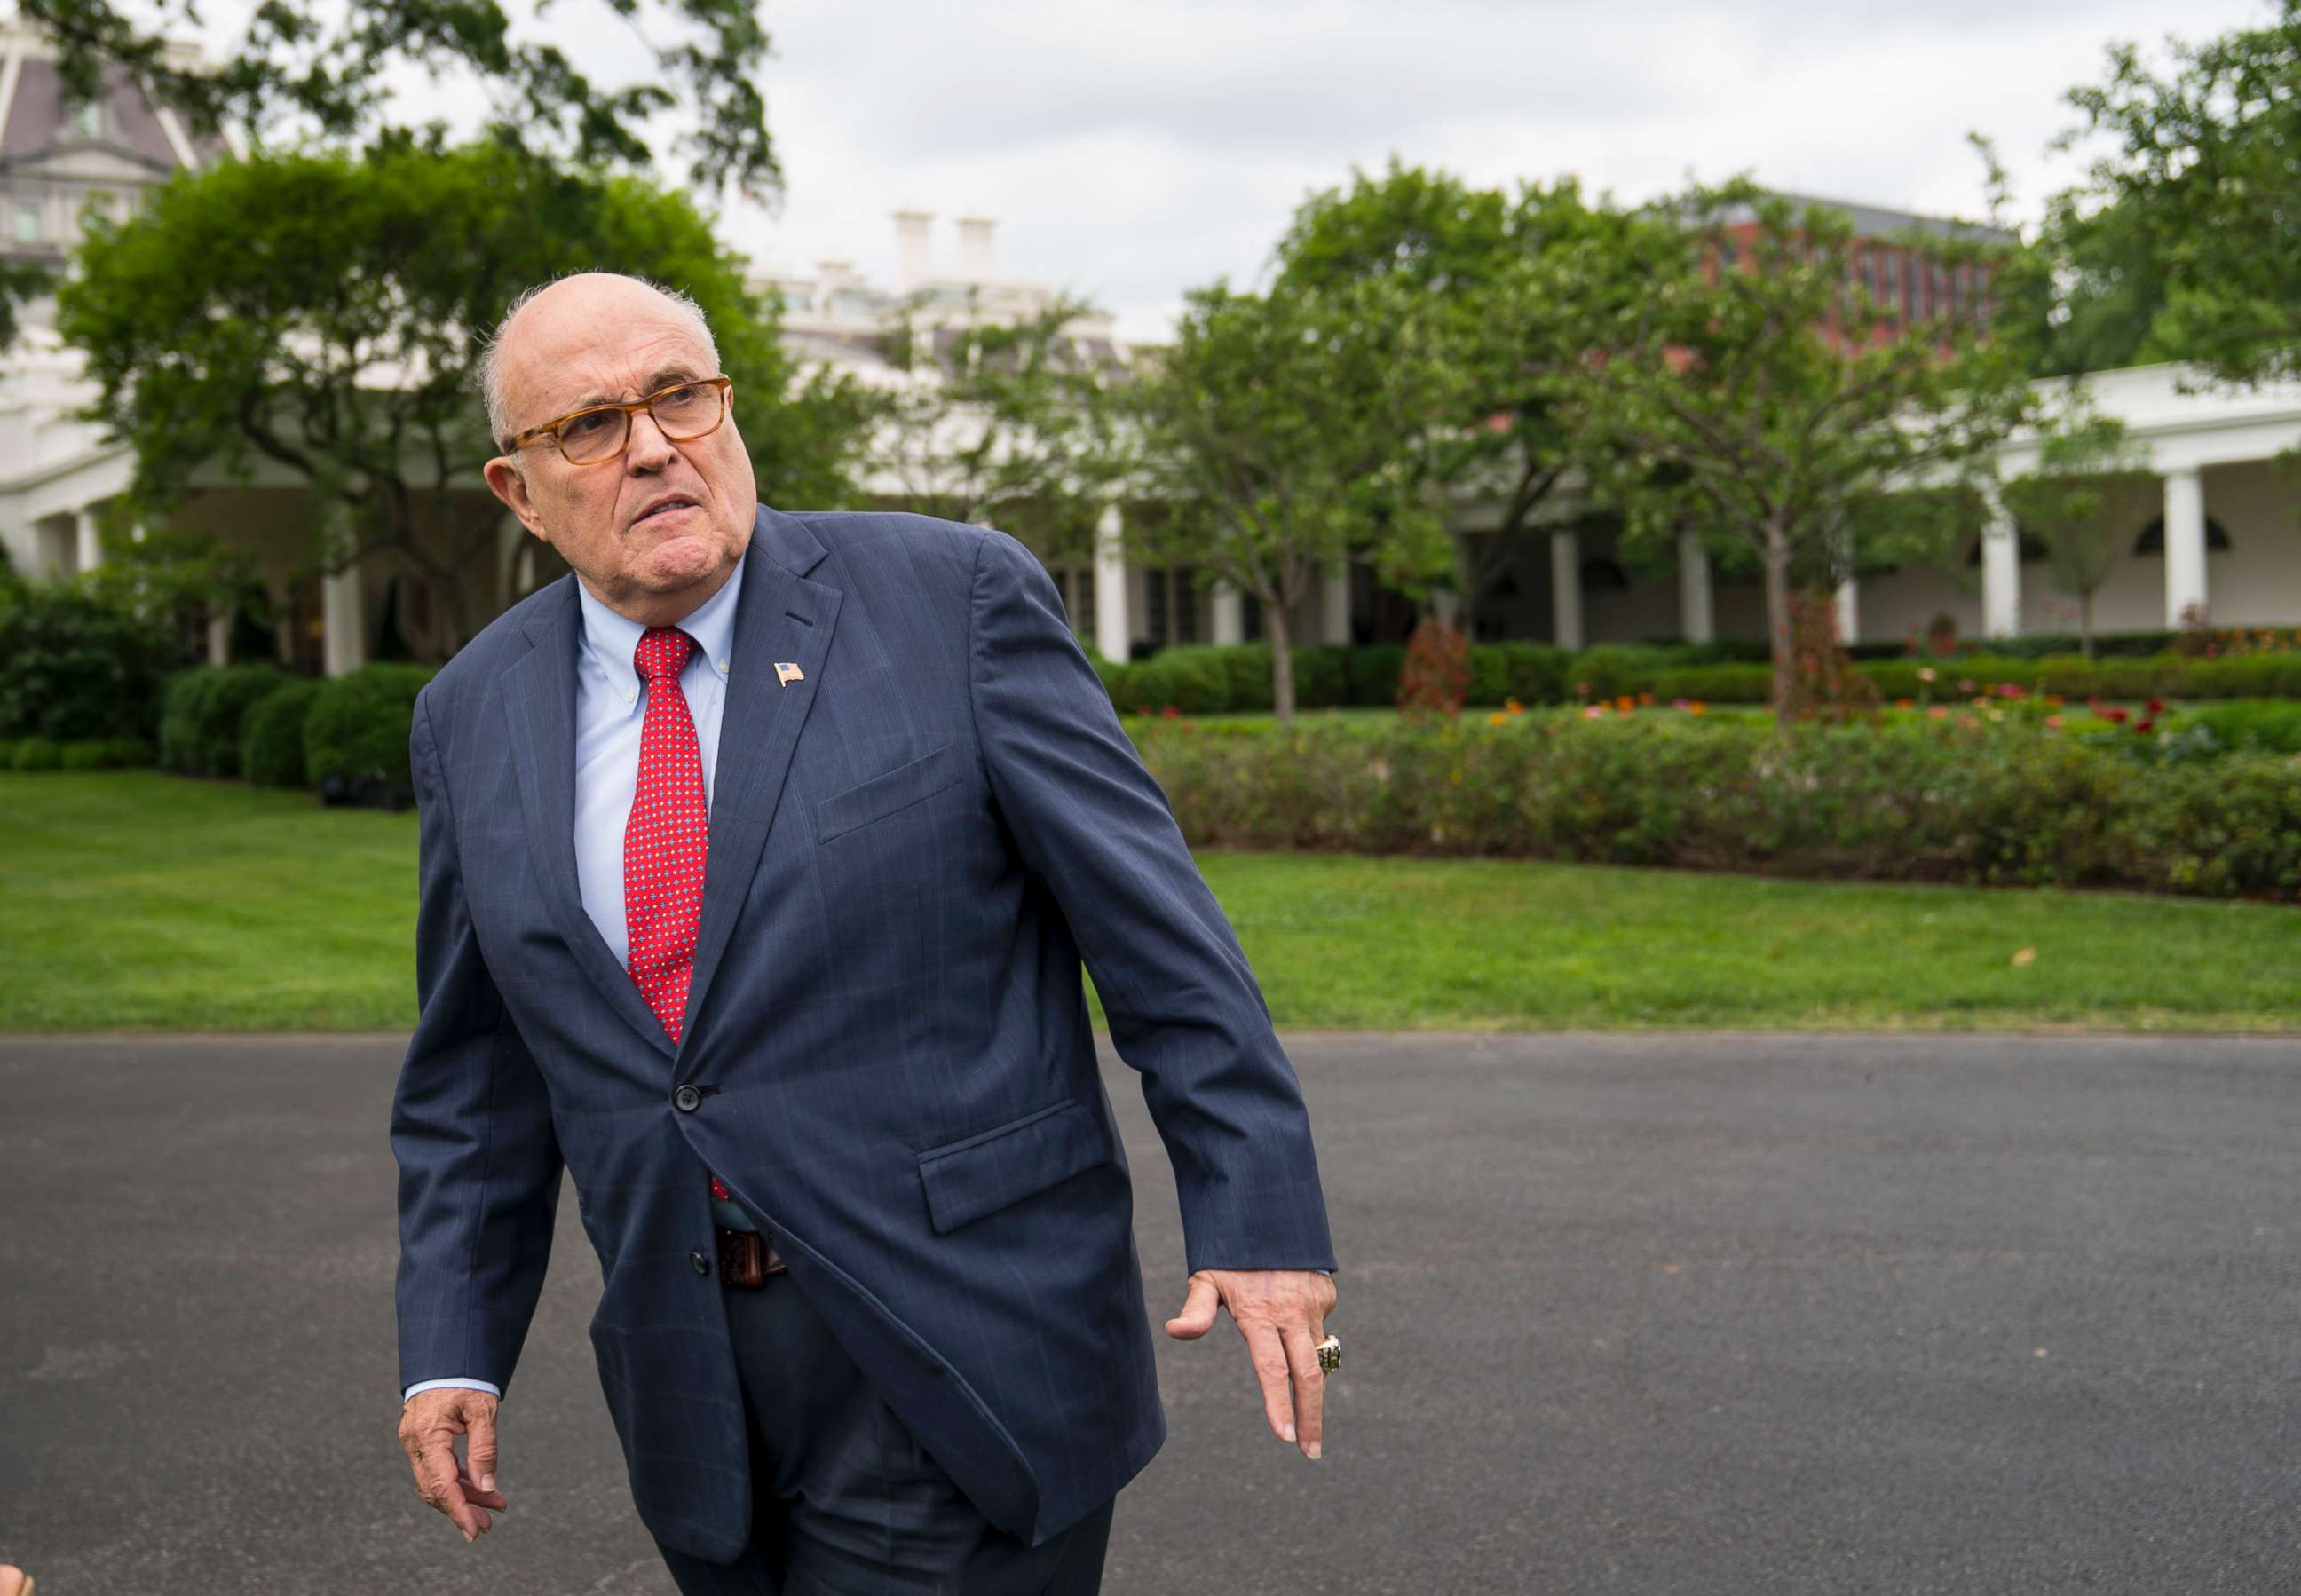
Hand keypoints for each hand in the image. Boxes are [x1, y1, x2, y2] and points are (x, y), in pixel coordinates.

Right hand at [398, 1387, 509, 1542]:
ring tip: (493, 1506)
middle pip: (436, 1489)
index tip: (474, 1531)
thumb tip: (486, 1487)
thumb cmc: (466, 1377)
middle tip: (489, 1523)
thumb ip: (484, 1449)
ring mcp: (413, 1442)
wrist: (446, 1354)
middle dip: (463, 1509)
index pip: (442, 1485)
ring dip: (463, 1496)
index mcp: (427, 1435)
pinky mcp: (419, 1439)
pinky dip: (457, 1480)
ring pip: (435, 1481)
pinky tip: (479, 1487)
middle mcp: (414, 1442)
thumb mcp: (483, 1410)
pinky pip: (436, 1468)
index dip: (459, 1511)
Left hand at [1165, 1268, 1338, 1459]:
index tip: (1285, 1438)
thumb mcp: (1207, 1277)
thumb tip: (1175, 1331)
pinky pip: (1319, 1328)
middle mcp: (1292, 1311)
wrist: (1267, 1213)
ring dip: (1312, 1386)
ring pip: (1318, 1355)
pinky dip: (1308, 1338)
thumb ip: (1196, 1310)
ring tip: (1303, 1411)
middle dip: (1311, 1418)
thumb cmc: (1229, 1253)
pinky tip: (1289, 1322)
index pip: (1273, 1370)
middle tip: (1310, 1452)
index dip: (1280, 1406)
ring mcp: (1314, 1303)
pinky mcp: (1326, 1294)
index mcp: (1260, 1313)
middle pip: (1309, 1376)